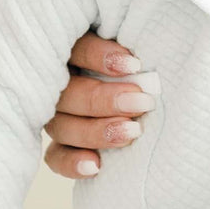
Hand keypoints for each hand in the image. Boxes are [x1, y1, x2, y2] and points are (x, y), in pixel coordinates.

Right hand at [43, 32, 150, 179]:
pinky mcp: (62, 144)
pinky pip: (55, 157)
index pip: (75, 49)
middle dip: (104, 100)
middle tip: (141, 102)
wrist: (154, 98)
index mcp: (74, 49)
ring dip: (96, 131)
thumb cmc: (149, 65)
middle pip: (67, 92)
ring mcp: (58, 114)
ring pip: (62, 126)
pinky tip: (95, 166)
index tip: (134, 65)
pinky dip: (72, 163)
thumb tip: (152, 42)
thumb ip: (137, 42)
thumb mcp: (140, 47)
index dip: (99, 57)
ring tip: (132, 133)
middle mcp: (59, 82)